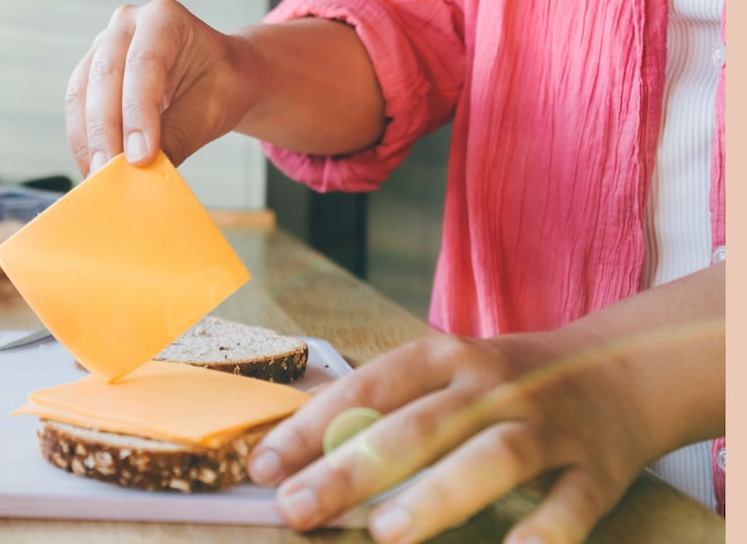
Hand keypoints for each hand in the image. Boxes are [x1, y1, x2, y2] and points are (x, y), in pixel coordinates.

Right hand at [64, 0, 260, 175]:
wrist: (222, 75)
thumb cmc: (222, 83)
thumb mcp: (212, 109)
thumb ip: (178, 136)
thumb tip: (145, 171)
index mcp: (164, 18)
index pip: (143, 64)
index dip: (137, 113)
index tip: (139, 157)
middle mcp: (127, 24)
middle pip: (104, 76)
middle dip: (106, 131)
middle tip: (110, 174)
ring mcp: (104, 45)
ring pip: (82, 92)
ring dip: (88, 138)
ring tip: (99, 177)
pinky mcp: (91, 71)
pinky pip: (78, 105)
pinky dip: (84, 138)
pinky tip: (94, 167)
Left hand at [247, 330, 680, 543]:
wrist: (621, 365)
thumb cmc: (503, 379)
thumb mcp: (444, 372)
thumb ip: (381, 406)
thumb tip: (294, 454)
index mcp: (447, 356)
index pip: (368, 386)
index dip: (313, 425)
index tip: (261, 468)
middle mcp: (494, 384)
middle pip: (419, 424)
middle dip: (353, 468)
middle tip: (298, 509)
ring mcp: (549, 424)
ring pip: (493, 456)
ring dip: (437, 495)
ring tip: (385, 535)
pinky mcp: (598, 466)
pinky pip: (573, 503)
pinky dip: (546, 533)